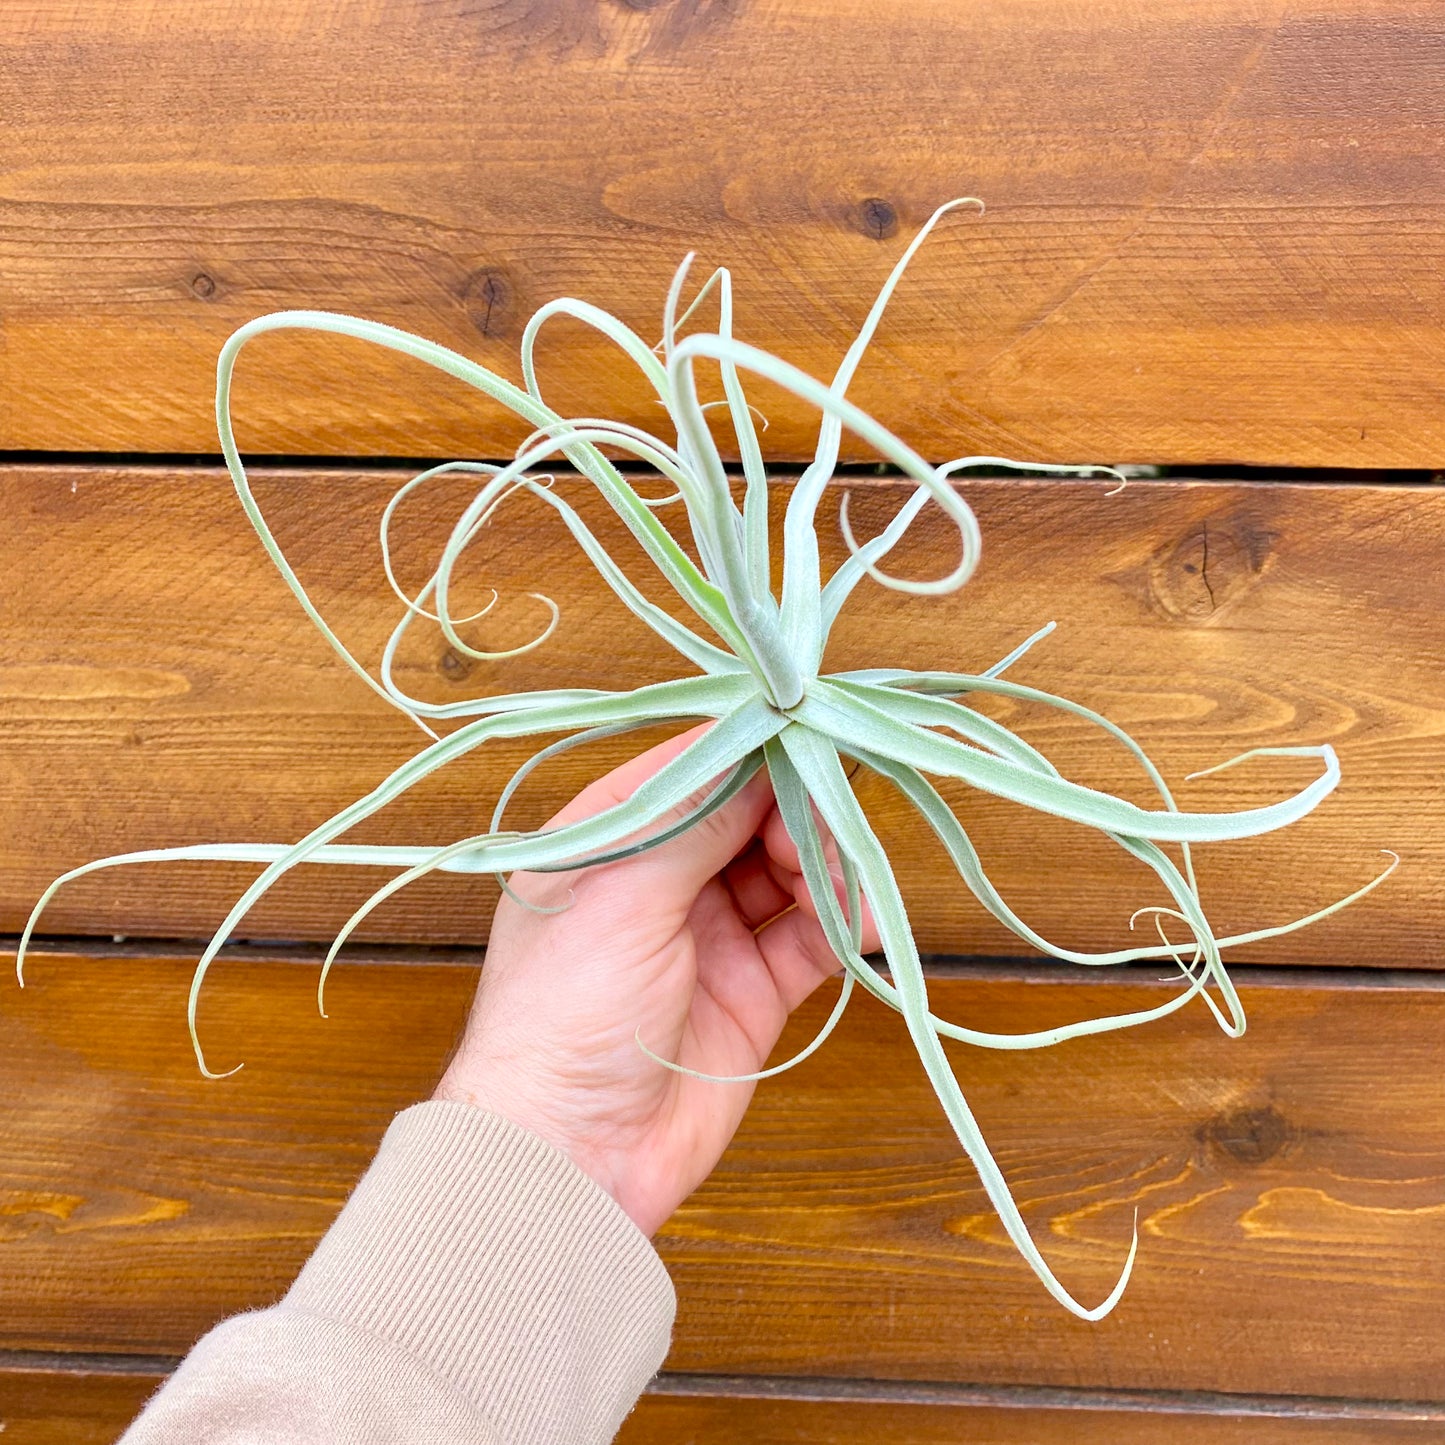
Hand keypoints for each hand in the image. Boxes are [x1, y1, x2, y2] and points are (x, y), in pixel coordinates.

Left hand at [433, 725, 877, 1236]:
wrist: (571, 1155)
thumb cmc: (564, 1013)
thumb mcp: (623, 893)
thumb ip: (696, 818)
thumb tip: (757, 744)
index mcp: (612, 836)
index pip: (696, 765)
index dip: (754, 747)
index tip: (810, 734)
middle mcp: (662, 876)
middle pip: (753, 812)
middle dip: (796, 810)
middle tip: (814, 833)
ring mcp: (711, 933)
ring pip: (790, 870)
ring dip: (824, 866)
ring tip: (832, 887)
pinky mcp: (752, 991)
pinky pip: (812, 938)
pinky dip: (845, 923)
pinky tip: (864, 920)